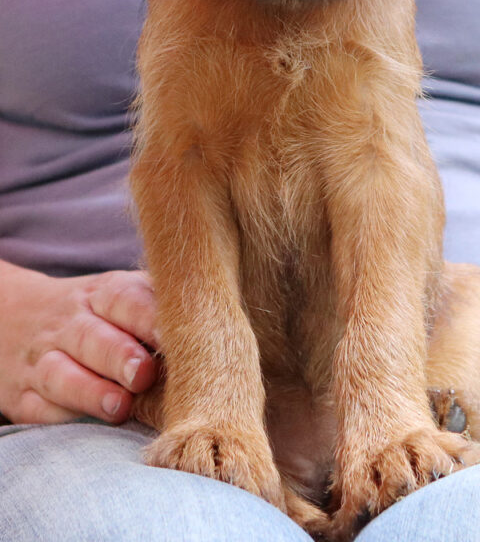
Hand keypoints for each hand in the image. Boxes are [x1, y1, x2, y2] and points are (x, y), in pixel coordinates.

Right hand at [0, 262, 158, 424]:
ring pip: (60, 372)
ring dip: (90, 390)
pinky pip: (37, 407)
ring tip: (119, 407)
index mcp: (102, 294)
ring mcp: (43, 358)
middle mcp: (70, 323)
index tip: (173, 336)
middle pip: (91, 336)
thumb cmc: (100, 316)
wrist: (19, 319)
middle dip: (119, 355)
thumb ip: (163, 309)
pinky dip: (60, 416)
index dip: (148, 317)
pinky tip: (84, 424)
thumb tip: (220, 329)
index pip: (123, 298)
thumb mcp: (125, 297)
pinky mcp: (25, 395)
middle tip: (145, 373)